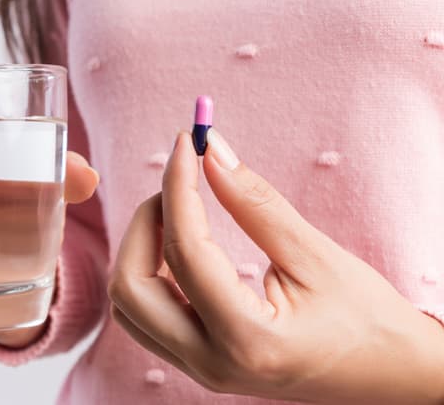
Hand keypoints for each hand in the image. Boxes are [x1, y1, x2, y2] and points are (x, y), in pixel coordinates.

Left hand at [108, 130, 443, 402]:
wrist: (393, 377)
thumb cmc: (369, 320)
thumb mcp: (316, 256)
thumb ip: (256, 203)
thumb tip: (211, 151)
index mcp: (247, 340)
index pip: (184, 251)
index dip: (178, 188)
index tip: (186, 144)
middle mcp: (211, 364)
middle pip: (130, 287)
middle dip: (144, 223)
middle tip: (180, 183)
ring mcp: (200, 370)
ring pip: (129, 305)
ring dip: (140, 249)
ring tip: (180, 210)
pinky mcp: (200, 364)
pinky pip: (146, 317)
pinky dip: (149, 272)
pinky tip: (179, 243)